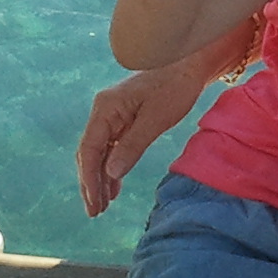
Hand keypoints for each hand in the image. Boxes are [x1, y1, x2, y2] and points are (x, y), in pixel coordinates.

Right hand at [77, 63, 208, 215]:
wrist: (188, 65)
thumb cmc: (175, 87)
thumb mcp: (155, 120)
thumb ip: (132, 146)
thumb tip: (110, 174)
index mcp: (105, 108)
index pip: (89, 149)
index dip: (89, 178)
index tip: (94, 202)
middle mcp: (103, 111)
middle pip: (89, 153)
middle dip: (91, 184)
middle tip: (95, 212)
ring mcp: (111, 116)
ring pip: (99, 153)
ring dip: (100, 179)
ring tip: (102, 206)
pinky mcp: (122, 120)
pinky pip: (111, 148)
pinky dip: (111, 168)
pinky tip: (114, 187)